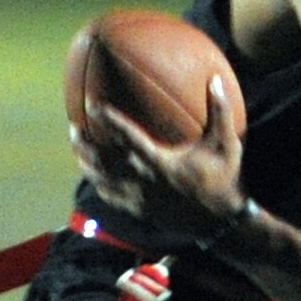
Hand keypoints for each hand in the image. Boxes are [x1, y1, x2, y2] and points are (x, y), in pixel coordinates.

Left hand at [75, 77, 246, 243]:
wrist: (222, 220)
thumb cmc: (224, 178)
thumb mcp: (226, 144)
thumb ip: (221, 111)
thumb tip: (215, 80)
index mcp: (160, 162)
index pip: (128, 137)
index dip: (109, 120)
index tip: (92, 105)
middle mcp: (144, 180)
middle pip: (104, 160)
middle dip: (85, 143)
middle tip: (74, 125)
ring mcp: (139, 198)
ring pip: (102, 180)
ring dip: (86, 163)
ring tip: (77, 147)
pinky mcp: (139, 210)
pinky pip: (111, 197)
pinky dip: (98, 183)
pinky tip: (94, 174)